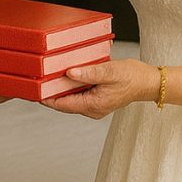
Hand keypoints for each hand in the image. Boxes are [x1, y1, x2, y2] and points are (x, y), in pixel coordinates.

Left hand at [42, 59, 156, 118]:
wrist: (147, 82)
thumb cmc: (132, 77)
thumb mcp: (110, 72)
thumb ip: (89, 73)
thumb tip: (70, 73)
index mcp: (93, 105)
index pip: (63, 105)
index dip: (46, 98)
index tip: (34, 90)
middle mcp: (92, 109)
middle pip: (65, 102)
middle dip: (52, 92)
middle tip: (38, 78)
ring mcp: (95, 106)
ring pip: (72, 98)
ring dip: (62, 88)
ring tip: (50, 75)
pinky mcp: (97, 100)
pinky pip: (80, 94)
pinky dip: (72, 86)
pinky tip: (69, 75)